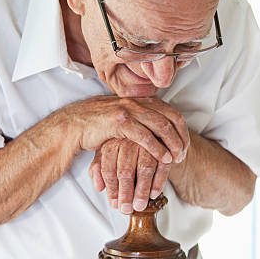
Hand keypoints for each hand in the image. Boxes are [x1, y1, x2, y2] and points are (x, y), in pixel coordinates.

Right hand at [62, 96, 189, 163]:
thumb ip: (141, 119)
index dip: (182, 130)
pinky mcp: (120, 121)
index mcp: (141, 100)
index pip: (172, 112)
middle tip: (183, 154)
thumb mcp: (124, 118)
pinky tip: (163, 158)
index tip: (185, 146)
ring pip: (161, 126)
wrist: (74, 125)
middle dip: (181, 138)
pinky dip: (157, 148)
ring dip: (172, 144)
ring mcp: (129, 110)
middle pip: (171, 118)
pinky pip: (145, 135)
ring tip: (177, 158)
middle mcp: (138, 102)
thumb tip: (160, 129)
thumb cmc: (99, 125)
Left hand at [89, 138, 171, 213]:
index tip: (114, 203)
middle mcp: (129, 142)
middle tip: (126, 208)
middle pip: (126, 171)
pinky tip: (153, 194)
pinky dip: (158, 182)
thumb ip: (99, 169)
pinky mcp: (164, 148)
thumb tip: (98, 187)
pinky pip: (162, 167)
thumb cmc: (124, 145)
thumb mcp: (107, 153)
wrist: (148, 132)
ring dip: (142, 190)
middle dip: (126, 193)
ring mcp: (147, 144)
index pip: (109, 169)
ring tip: (139, 205)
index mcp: (112, 144)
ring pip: (144, 169)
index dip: (112, 189)